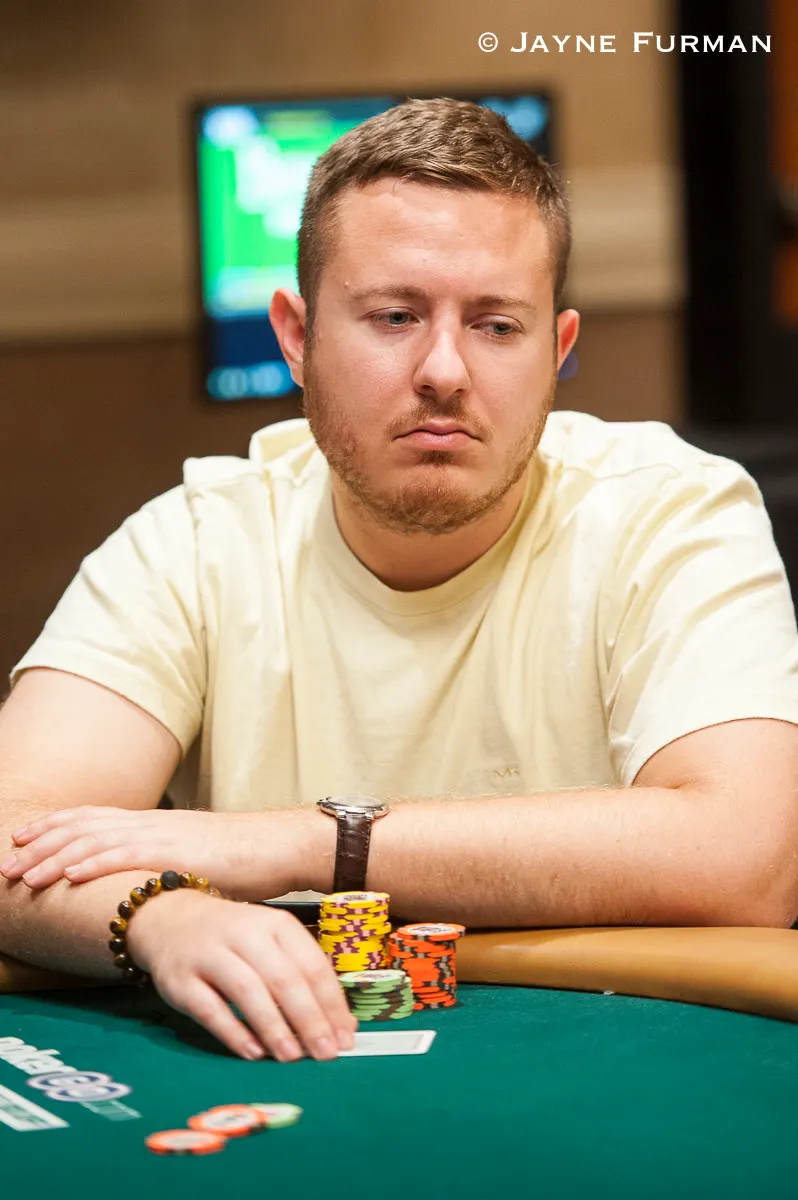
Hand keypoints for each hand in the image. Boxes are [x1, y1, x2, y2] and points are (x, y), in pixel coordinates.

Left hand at [0, 806, 309, 900]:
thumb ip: (163, 865)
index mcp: (152, 823)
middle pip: (82, 827)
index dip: (54, 828)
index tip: (22, 840)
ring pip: (94, 841)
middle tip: (6, 862)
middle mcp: (149, 823)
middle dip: (40, 844)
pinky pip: (126, 857)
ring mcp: (160, 835)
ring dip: (54, 858)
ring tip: (23, 874)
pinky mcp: (175, 853)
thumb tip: (141, 885)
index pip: (91, 819)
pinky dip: (92, 864)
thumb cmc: (242, 859)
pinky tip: (68, 875)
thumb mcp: (192, 857)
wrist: (277, 846)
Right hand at [126, 888, 356, 1061]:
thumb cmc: (235, 938)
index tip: (345, 1037)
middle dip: (309, 1019)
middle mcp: (245, 934)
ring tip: (292, 1057)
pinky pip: (210, 1009)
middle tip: (326, 1054)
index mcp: (275, 923)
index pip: (311, 964)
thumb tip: (339, 1026)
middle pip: (283, 978)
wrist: (171, 920)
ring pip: (248, 991)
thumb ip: (302, 976)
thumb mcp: (271, 941)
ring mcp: (210, 955)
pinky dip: (234, 1032)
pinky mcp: (181, 980)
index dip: (331, 1003)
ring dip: (274, 1027)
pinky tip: (253, 1053)